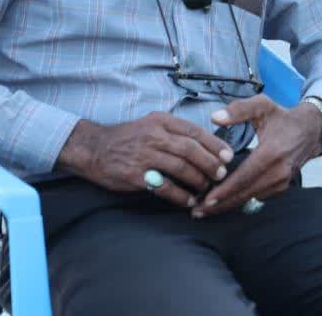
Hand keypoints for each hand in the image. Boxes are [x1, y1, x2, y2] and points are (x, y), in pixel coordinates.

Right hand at [56, 112, 234, 209]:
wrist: (93, 148)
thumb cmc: (128, 137)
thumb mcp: (151, 124)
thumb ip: (174, 132)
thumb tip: (205, 145)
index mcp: (161, 121)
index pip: (195, 131)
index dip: (214, 144)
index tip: (228, 155)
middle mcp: (154, 135)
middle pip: (191, 149)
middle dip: (210, 163)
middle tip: (221, 174)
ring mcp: (144, 155)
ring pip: (181, 167)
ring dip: (198, 180)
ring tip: (206, 188)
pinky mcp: (135, 174)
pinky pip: (164, 187)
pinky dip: (180, 195)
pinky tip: (188, 201)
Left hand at [195, 96, 321, 216]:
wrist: (311, 129)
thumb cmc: (283, 117)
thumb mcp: (262, 106)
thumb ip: (238, 110)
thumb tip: (215, 117)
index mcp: (271, 153)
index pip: (244, 177)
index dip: (224, 190)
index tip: (205, 199)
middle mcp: (278, 171)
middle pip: (245, 194)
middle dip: (220, 205)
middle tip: (197, 212)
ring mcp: (282, 181)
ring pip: (251, 198)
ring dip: (229, 204)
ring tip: (206, 209)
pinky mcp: (283, 187)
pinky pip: (259, 197)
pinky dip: (242, 199)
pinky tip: (226, 200)